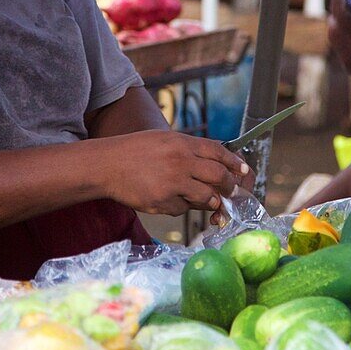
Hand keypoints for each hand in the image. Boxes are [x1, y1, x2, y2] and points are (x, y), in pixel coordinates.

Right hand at [99, 131, 250, 216]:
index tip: (243, 170)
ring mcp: (173, 182)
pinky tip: (167, 197)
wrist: (107, 164)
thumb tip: (215, 165)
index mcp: (182, 143)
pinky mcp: (163, 201)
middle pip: (218, 176)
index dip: (234, 162)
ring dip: (208, 200)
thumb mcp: (164, 140)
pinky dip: (181, 207)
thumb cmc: (135, 151)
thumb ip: (189, 150)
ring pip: (206, 197)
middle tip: (229, 191)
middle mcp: (181, 161)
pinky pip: (183, 209)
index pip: (218, 151)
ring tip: (197, 196)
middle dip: (228, 186)